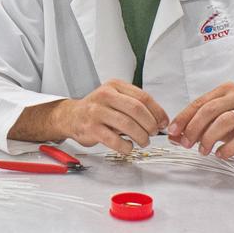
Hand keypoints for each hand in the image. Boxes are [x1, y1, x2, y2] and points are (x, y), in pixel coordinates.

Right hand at [11, 79, 168, 155]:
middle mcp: (105, 96)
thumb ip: (134, 105)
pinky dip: (126, 146)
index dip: (157, 112)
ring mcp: (97, 112)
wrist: (70, 116)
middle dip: (150, 125)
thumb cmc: (97, 109)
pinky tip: (128, 146)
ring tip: (143, 142)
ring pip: (127, 125)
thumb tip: (159, 120)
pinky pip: (114, 140)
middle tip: (153, 133)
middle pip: (137, 110)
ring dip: (141, 137)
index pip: (143, 97)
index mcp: (115, 86)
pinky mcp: (91, 128)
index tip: (163, 122)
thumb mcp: (115, 98)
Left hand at [167, 83, 233, 158]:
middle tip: (186, 143)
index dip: (183, 118)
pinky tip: (220, 154)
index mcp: (224, 91)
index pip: (199, 103)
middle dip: (194, 128)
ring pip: (225, 121)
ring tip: (203, 151)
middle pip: (210, 110)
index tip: (172, 132)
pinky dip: (229, 148)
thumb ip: (196, 125)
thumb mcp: (217, 118)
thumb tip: (174, 137)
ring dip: (209, 138)